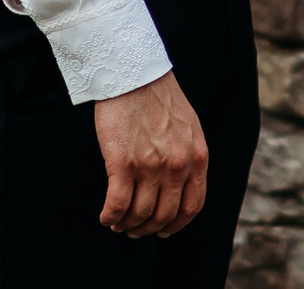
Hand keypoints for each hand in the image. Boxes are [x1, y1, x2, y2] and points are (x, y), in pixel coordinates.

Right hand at [91, 70, 207, 237]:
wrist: (134, 73)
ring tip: (118, 223)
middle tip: (135, 230)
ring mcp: (150, 166)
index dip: (176, 225)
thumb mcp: (188, 127)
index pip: (192, 207)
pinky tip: (106, 217)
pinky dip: (110, 217)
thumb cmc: (158, 96)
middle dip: (148, 229)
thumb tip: (181, 183)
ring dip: (127, 225)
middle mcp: (177, 166)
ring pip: (140, 214)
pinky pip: (117, 205)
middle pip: (164, 215)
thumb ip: (188, 155)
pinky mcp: (122, 163)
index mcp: (197, 157)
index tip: (164, 230)